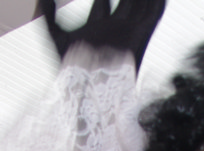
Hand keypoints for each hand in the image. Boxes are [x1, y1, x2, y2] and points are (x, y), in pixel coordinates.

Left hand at [37, 0, 165, 67]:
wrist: (93, 89)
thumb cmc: (72, 71)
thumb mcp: (55, 36)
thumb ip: (47, 14)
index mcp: (98, 29)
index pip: (102, 1)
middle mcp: (116, 29)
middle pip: (124, 0)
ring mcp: (129, 31)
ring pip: (139, 3)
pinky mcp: (141, 35)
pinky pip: (154, 13)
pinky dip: (157, 1)